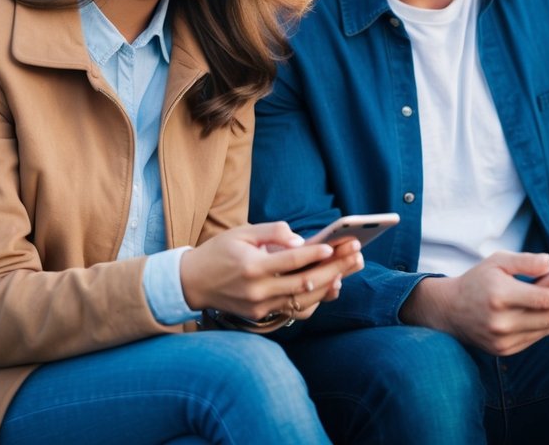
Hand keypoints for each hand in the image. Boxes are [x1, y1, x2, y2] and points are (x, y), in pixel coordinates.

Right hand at [179, 222, 362, 321]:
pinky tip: (330, 285)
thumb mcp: (242, 232)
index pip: (291, 261)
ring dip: (330, 285)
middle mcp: (258, 290)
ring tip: (349, 269)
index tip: (335, 245)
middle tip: (356, 255)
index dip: (315, 254)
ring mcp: (260, 307)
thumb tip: (300, 240)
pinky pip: (294, 310)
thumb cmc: (219, 252)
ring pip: (304, 300)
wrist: (192, 282)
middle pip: (305, 283)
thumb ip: (272, 232)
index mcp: (251, 267)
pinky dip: (314, 299)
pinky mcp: (261, 316)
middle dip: (334, 268)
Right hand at [400, 252, 548, 356]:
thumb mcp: (497, 261)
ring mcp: (503, 339)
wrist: (448, 310)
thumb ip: (525, 261)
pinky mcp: (505, 350)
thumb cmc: (477, 280)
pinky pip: (537, 338)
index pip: (547, 298)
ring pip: (547, 330)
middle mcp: (502, 321)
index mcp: (500, 295)